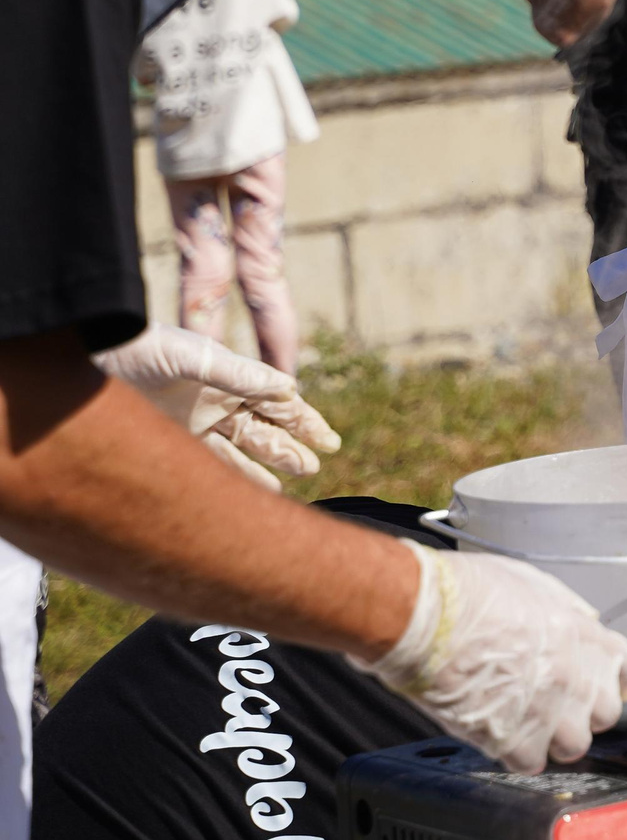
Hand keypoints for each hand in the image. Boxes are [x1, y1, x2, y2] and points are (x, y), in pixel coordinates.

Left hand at [94, 325, 339, 492]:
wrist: (86, 361)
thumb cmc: (141, 348)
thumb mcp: (192, 357)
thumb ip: (238, 374)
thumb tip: (290, 390)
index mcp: (229, 377)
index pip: (277, 402)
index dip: (304, 421)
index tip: (327, 441)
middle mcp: (217, 402)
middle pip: (265, 428)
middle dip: (292, 445)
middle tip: (315, 463)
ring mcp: (196, 424)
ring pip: (244, 448)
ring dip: (270, 463)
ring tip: (299, 476)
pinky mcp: (172, 443)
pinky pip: (212, 465)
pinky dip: (235, 478)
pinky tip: (257, 491)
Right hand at [355, 541, 626, 774]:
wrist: (425, 620)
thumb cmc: (466, 595)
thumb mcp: (529, 582)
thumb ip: (563, 608)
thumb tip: (579, 620)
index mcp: (581, 634)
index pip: (622, 666)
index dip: (617, 680)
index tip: (612, 688)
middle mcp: (574, 675)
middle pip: (605, 714)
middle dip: (584, 712)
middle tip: (557, 706)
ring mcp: (547, 710)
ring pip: (573, 746)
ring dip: (553, 739)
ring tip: (527, 725)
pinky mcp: (513, 739)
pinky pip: (531, 763)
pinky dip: (516, 756)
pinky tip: (500, 737)